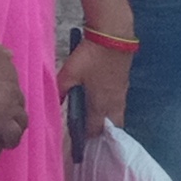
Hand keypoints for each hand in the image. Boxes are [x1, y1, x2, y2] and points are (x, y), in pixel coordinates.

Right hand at [0, 11, 30, 155]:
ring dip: (13, 127)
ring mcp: (7, 99)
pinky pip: (12, 135)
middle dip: (13, 112)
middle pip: (19, 101)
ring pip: (20, 119)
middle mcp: (11, 80)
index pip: (12, 83)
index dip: (6, 95)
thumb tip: (10, 53)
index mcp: (5, 62)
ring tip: (5, 136)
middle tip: (3, 121)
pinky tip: (3, 145)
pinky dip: (9, 140)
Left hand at [59, 32, 133, 146]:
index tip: (78, 144)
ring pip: (116, 115)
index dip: (86, 138)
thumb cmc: (91, 56)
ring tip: (94, 120)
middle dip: (101, 133)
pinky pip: (118, 104)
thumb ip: (61, 91)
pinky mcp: (124, 84)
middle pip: (112, 127)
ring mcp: (122, 94)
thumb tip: (55, 104)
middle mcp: (114, 103)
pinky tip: (101, 102)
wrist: (113, 36)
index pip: (95, 130)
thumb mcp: (69, 74)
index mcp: (100, 104)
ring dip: (106, 120)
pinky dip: (110, 108)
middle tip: (89, 133)